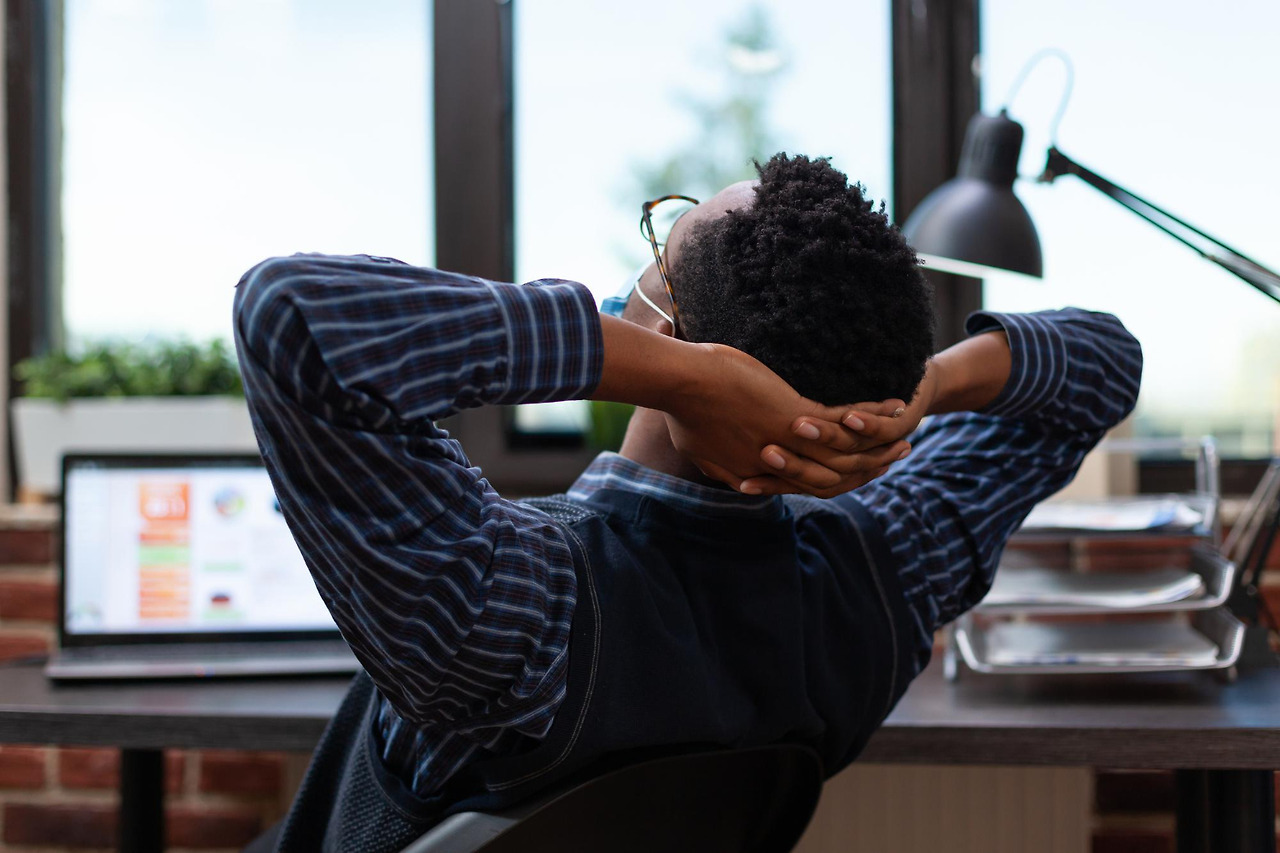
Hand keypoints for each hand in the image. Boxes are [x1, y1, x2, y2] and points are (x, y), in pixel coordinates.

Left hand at [662, 344, 913, 497]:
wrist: (681, 384)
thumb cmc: (681, 407)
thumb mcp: (698, 446)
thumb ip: (719, 462)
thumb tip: (726, 471)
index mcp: (759, 472)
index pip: (806, 483)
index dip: (834, 480)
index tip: (855, 472)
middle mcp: (780, 464)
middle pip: (836, 476)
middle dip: (869, 468)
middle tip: (895, 457)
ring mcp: (792, 444)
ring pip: (847, 453)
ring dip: (879, 444)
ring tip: (905, 435)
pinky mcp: (798, 419)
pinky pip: (845, 422)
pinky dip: (871, 415)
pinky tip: (894, 406)